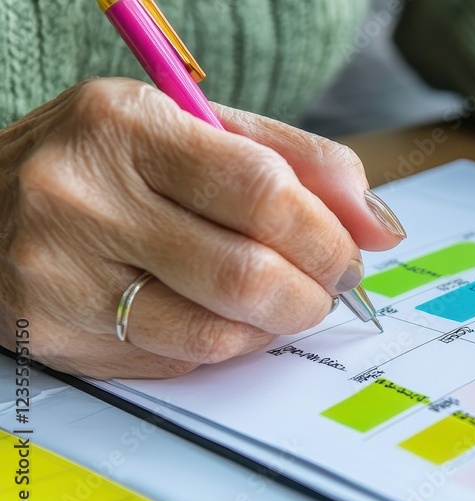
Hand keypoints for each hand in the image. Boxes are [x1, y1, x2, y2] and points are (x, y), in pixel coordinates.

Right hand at [0, 78, 403, 378]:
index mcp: (128, 126)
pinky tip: (222, 315)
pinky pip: (178, 360)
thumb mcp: (194, 127)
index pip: (263, 190)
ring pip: (217, 332)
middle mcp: (82, 198)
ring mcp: (60, 274)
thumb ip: (297, 162)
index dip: (328, 233)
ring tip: (282, 302)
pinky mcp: (54, 335)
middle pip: (247, 273)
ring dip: (276, 326)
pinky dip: (225, 345)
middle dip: (315, 291)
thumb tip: (380, 225)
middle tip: (329, 286)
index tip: (351, 250)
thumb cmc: (109, 161)